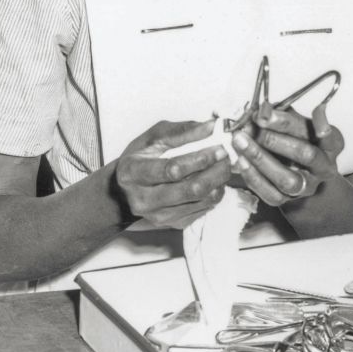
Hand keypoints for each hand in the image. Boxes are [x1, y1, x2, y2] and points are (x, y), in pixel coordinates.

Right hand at [114, 119, 232, 228]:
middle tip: (227, 156)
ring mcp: (159, 215)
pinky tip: (214, 180)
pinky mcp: (173, 224)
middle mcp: (144, 199)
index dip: (199, 158)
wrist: (125, 189)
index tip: (218, 147)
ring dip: (219, 182)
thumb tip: (212, 127)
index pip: (172, 169)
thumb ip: (183, 132)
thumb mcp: (154, 137)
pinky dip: (214, 193)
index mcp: (134, 172)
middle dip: (215, 171)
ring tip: (224, 166)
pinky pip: (203, 209)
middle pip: (191, 189)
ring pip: (201, 201)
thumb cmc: (140, 157)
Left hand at [229, 102, 344, 206]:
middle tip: (253, 124)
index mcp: (331, 144)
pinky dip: (253, 176)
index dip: (290, 121)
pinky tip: (240, 160)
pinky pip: (271, 193)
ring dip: (260, 158)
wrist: (303, 174)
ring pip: (287, 179)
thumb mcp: (299, 124)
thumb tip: (260, 109)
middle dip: (275, 138)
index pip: (314, 131)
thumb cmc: (299, 140)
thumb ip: (284, 115)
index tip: (265, 110)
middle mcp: (324, 168)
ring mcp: (307, 186)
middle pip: (304, 154)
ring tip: (240, 140)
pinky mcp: (288, 200)